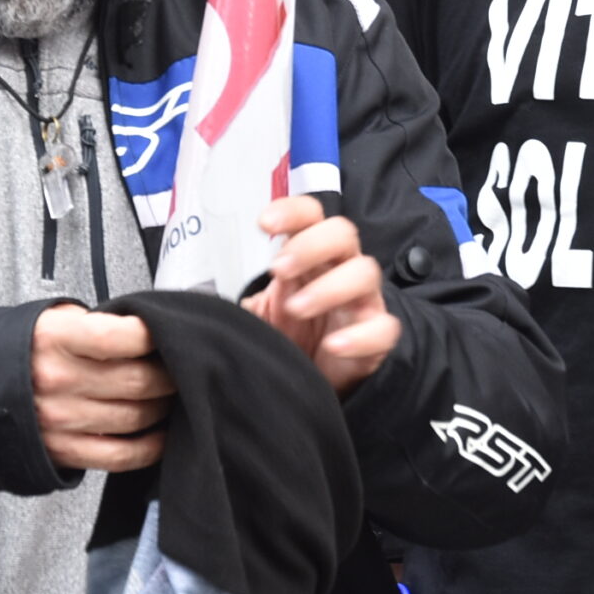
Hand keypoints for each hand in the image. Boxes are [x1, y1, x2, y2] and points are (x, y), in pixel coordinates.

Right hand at [32, 305, 172, 471]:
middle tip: (182, 368)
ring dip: (163, 408)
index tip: (169, 332)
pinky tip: (161, 434)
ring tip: (171, 396)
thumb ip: (99, 322)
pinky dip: (150, 447)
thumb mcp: (54, 319)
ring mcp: (60, 419)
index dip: (154, 335)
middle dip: (171, 375)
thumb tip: (149, 330)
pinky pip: (121, 455)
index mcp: (55, 338)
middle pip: (137, 381)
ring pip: (135, 417)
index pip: (119, 337)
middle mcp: (57, 380)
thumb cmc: (27, 349)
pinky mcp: (64, 451)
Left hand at [243, 196, 402, 394]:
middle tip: (278, 269)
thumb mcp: (261, 314)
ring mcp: (363, 301)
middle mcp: (341, 270)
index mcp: (312, 257)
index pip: (311, 216)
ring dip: (329, 287)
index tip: (264, 224)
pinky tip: (333, 345)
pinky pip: (383, 329)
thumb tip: (210, 303)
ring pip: (365, 273)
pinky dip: (360, 335)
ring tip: (296, 309)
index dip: (292, 212)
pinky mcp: (378, 338)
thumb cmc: (289, 338)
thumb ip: (243, 301)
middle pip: (343, 233)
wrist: (313, 382)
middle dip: (310, 245)